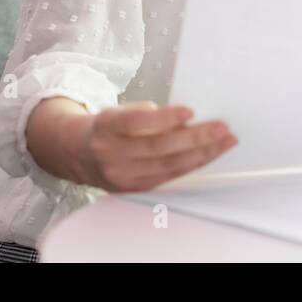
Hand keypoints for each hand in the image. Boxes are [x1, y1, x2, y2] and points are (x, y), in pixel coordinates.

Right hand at [63, 101, 237, 192]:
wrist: (77, 152)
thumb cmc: (107, 126)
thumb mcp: (120, 112)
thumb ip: (148, 116)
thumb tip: (188, 120)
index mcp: (106, 127)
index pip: (137, 123)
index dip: (164, 118)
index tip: (191, 111)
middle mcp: (111, 154)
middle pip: (158, 148)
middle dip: (196, 139)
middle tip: (223, 129)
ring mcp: (121, 176)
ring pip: (167, 167)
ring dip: (201, 155)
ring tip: (224, 143)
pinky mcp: (131, 190)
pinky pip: (166, 179)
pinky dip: (189, 167)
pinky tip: (207, 157)